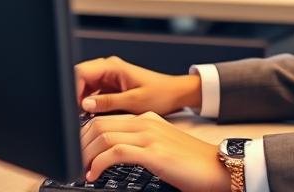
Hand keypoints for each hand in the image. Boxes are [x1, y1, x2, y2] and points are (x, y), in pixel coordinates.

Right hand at [75, 56, 202, 115]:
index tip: (72, 108)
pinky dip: (89, 105)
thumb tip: (85, 104)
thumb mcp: (134, 101)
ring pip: (84, 88)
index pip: (81, 72)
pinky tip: (92, 117)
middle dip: (74, 97)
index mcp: (113, 67)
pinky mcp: (110, 88)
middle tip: (75, 117)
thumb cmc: (160, 93)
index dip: (72, 89)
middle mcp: (108, 69)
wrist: (175, 94)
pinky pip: (92, 94)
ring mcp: (109, 78)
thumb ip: (108, 102)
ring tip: (83, 119)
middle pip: (79, 79)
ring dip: (81, 102)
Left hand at [81, 112, 230, 191]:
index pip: (106, 118)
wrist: (219, 167)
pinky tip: (93, 175)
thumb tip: (115, 155)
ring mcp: (150, 136)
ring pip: (104, 136)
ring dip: (85, 154)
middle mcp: (147, 122)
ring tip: (81, 170)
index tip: (78, 151)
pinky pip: (115, 153)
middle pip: (100, 124)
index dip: (85, 135)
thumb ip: (141, 145)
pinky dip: (98, 163)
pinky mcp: (153, 152)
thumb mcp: (162, 147)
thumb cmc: (193, 162)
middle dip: (80, 144)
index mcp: (148, 118)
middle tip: (74, 162)